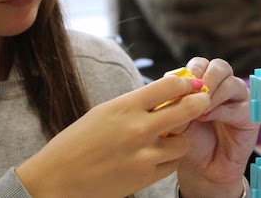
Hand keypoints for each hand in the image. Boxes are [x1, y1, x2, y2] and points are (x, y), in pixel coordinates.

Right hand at [15, 75, 210, 197]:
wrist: (58, 179)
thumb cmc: (78, 141)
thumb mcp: (105, 112)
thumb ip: (137, 103)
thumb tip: (168, 92)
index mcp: (125, 106)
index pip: (170, 85)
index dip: (184, 83)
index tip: (188, 84)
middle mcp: (138, 129)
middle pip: (187, 109)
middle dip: (199, 102)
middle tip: (202, 100)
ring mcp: (143, 155)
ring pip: (184, 141)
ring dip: (180, 137)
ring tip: (168, 136)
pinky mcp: (145, 177)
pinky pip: (173, 164)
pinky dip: (169, 159)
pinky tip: (158, 154)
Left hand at [176, 58, 259, 197]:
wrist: (202, 169)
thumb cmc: (189, 141)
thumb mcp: (177, 120)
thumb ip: (176, 105)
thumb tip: (177, 91)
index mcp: (205, 82)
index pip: (200, 64)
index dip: (191, 72)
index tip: (179, 87)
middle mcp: (224, 87)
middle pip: (219, 66)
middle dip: (205, 78)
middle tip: (193, 93)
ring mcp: (239, 99)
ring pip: (231, 82)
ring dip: (213, 94)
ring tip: (199, 111)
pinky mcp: (251, 115)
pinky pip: (239, 105)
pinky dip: (221, 109)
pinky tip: (207, 118)